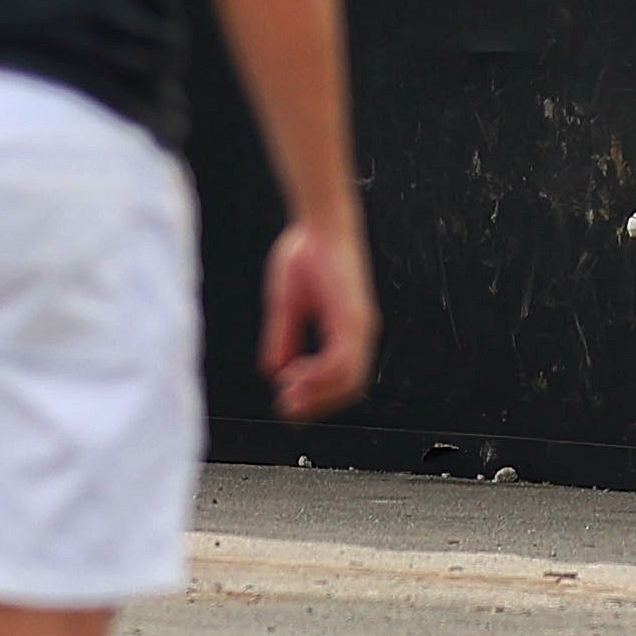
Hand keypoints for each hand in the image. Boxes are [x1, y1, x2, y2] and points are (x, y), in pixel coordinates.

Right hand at [259, 212, 374, 418]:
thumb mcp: (287, 304)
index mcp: (347, 329)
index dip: (316, 395)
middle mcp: (360, 331)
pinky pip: (342, 359)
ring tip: (290, 400)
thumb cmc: (306, 255)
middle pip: (349, 386)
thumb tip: (275, 369)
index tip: (288, 404)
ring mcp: (360, 325)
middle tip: (289, 412)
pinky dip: (320, 375)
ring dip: (318, 394)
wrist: (320, 223)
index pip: (340, 377)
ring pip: (349, 378)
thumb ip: (284, 337)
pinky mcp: (354, 317)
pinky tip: (295, 376)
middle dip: (318, 403)